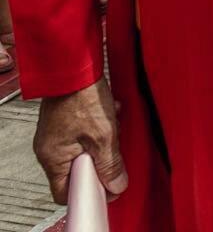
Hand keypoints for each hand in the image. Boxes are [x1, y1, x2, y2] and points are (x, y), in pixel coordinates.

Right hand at [34, 80, 126, 203]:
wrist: (74, 66)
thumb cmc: (82, 97)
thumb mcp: (104, 135)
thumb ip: (110, 163)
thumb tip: (116, 184)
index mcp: (53, 159)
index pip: (66, 192)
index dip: (90, 192)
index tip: (110, 186)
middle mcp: (49, 150)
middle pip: (78, 171)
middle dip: (100, 162)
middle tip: (114, 152)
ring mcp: (56, 136)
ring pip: (84, 151)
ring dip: (103, 142)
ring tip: (111, 127)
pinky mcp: (64, 123)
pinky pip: (84, 135)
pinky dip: (99, 128)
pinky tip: (109, 114)